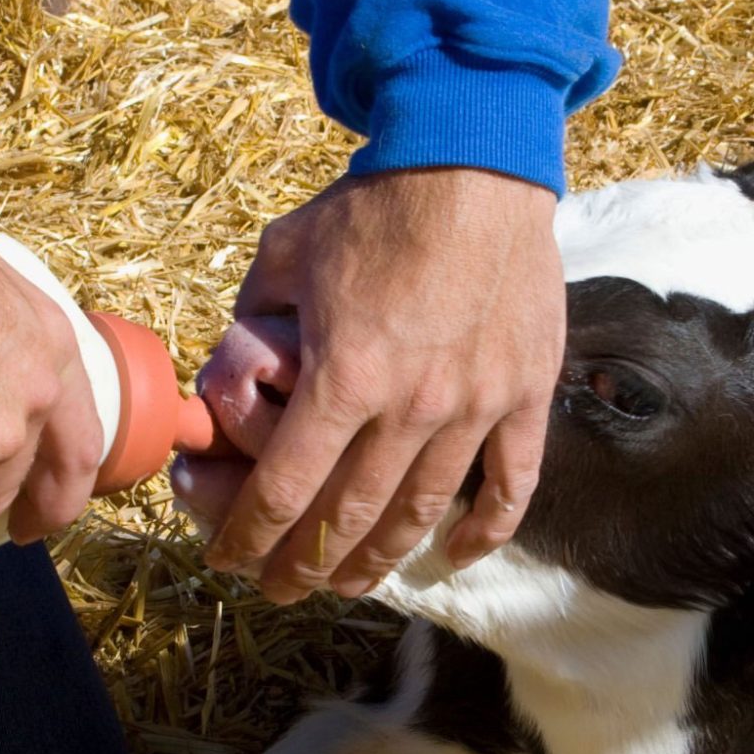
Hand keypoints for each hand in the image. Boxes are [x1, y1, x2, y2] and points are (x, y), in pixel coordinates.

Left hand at [203, 167, 561, 600]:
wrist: (474, 164)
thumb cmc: (376, 205)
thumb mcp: (285, 254)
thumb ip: (252, 319)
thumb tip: (229, 370)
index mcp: (343, 378)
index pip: (284, 490)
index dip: (249, 536)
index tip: (230, 560)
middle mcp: (410, 408)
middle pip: (349, 519)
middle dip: (305, 566)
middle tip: (281, 588)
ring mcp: (474, 407)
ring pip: (422, 513)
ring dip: (380, 561)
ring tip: (350, 585)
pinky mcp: (524, 395)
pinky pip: (512, 484)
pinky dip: (486, 531)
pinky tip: (455, 557)